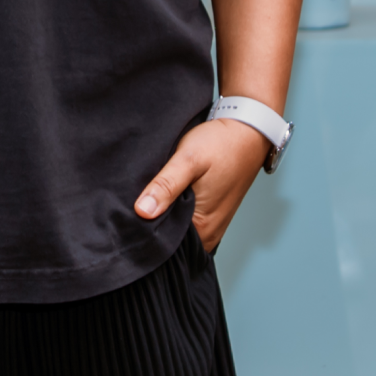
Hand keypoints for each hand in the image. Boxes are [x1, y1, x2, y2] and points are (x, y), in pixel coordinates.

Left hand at [135, 118, 268, 251]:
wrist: (248, 131)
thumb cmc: (221, 144)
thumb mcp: (189, 160)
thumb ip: (166, 186)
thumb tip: (142, 211)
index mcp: (203, 229)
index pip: (162, 244)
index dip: (143, 229)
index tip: (127, 214)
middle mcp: (208, 234)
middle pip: (169, 238)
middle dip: (151, 223)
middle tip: (132, 202)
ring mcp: (211, 225)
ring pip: (176, 228)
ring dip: (163, 215)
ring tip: (148, 196)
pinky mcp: (211, 214)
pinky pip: (186, 220)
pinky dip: (174, 209)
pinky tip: (165, 195)